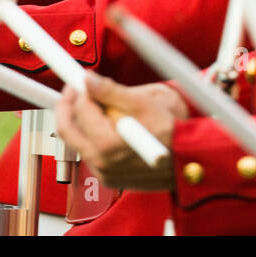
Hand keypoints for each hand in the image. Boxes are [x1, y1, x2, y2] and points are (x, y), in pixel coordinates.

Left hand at [54, 73, 187, 190]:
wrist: (188, 158)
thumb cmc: (171, 130)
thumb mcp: (143, 103)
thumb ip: (111, 92)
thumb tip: (88, 80)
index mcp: (108, 145)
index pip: (81, 109)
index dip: (79, 89)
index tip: (81, 77)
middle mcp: (101, 163)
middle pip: (67, 130)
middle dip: (67, 105)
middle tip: (74, 89)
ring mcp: (104, 174)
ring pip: (78, 142)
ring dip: (81, 120)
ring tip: (96, 103)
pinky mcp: (109, 179)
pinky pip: (90, 153)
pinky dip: (92, 135)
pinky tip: (107, 123)